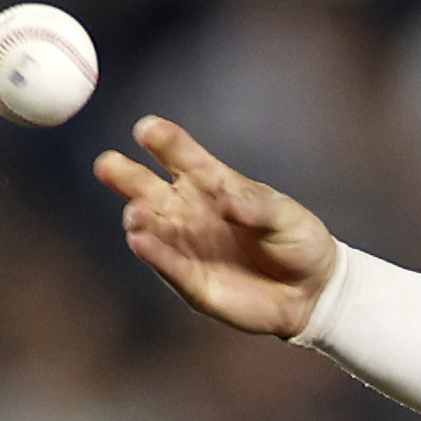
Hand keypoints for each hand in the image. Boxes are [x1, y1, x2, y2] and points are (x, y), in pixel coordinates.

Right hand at [95, 117, 338, 338]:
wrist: (311, 291)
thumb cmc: (297, 242)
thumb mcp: (285, 217)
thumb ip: (256, 207)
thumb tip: (226, 199)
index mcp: (212, 182)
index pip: (181, 155)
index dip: (164, 141)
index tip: (148, 129)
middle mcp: (189, 209)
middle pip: (147, 187)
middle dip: (125, 175)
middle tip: (108, 165)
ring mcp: (185, 243)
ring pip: (149, 226)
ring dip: (139, 219)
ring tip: (137, 213)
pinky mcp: (189, 279)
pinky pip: (166, 265)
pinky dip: (153, 254)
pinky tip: (140, 242)